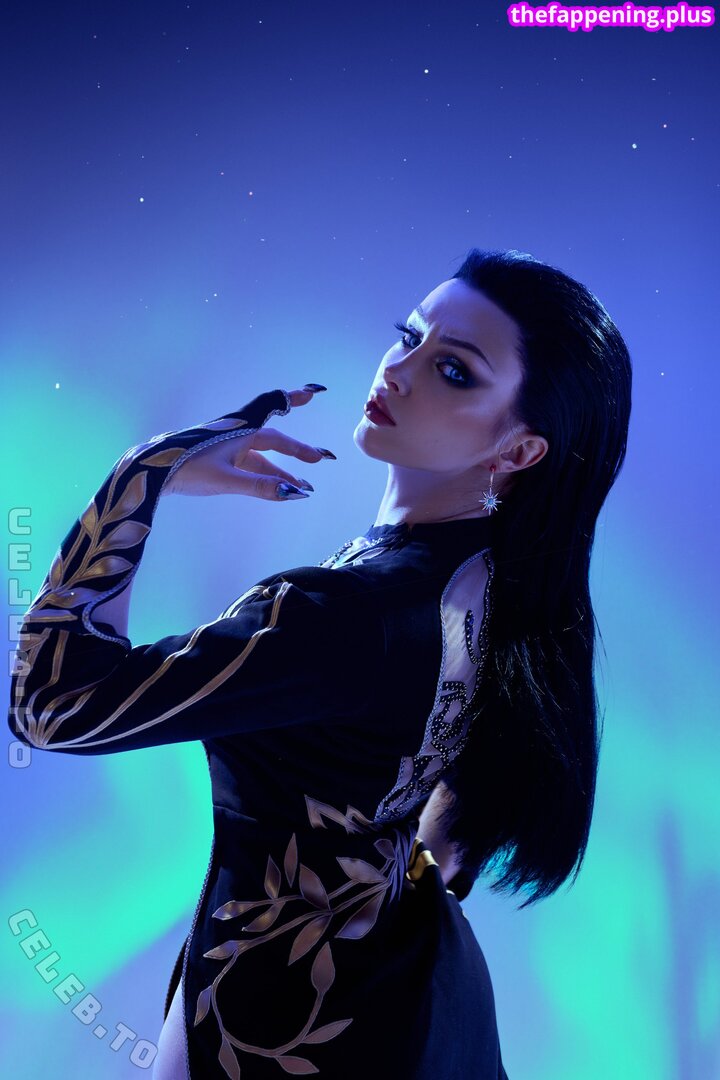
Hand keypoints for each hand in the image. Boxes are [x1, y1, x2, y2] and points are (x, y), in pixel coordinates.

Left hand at [161, 386, 334, 498]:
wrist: (150, 470)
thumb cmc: (185, 469)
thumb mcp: (225, 480)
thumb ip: (261, 487)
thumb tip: (295, 493)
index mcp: (239, 430)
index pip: (273, 410)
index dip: (294, 401)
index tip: (315, 392)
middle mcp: (235, 434)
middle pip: (273, 440)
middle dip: (296, 450)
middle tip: (320, 458)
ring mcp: (225, 448)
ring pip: (261, 457)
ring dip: (283, 470)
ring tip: (304, 486)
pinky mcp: (216, 460)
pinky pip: (249, 466)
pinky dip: (265, 475)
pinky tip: (275, 487)